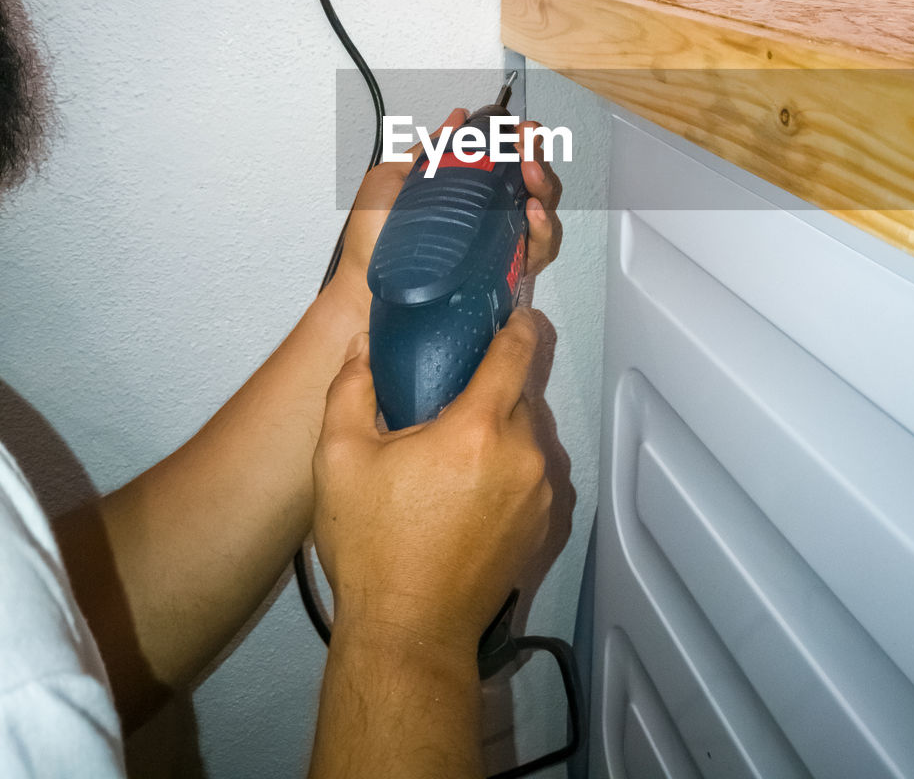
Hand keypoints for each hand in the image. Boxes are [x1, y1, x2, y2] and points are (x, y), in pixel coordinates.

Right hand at [312, 308, 551, 655]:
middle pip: (519, 395)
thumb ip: (351, 388)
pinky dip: (508, 468)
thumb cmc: (372, 547)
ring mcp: (538, 494)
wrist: (409, 633)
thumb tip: (363, 347)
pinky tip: (467, 490)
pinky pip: (531, 473)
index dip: (516, 325)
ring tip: (452, 453)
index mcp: (477, 430)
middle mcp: (522, 456)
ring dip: (499, 433)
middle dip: (490, 390)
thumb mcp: (338, 458)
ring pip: (527, 436)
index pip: (515, 353)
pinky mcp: (542, 525)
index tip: (512, 312)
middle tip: (449, 399)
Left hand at [335, 110, 563, 303]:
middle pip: (533, 180)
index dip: (521, 141)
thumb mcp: (393, 179)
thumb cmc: (373, 239)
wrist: (364, 286)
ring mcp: (499, 242)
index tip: (522, 128)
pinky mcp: (505, 271)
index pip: (506, 160)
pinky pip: (540, 249)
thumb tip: (457, 119)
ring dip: (545, 185)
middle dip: (538, 155)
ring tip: (529, 171)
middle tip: (528, 143)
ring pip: (543, 210)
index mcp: (467, 191)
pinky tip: (532, 213)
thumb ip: (429, 150)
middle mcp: (489, 215)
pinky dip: (544, 228)